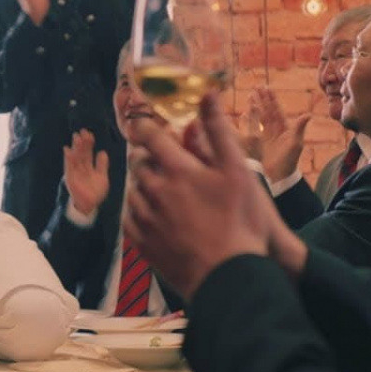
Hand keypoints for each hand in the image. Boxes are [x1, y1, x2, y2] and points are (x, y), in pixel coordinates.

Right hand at [63, 130, 109, 216]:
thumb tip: (103, 152)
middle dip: (82, 142)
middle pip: (81, 152)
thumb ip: (102, 165)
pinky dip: (68, 158)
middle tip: (82, 131)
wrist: (89, 206)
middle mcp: (81, 167)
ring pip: (75, 157)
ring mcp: (75, 172)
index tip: (90, 134)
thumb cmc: (95, 193)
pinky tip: (67, 150)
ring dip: (75, 147)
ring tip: (76, 137)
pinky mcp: (70, 177)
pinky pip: (69, 166)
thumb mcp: (102, 177)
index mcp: (89, 166)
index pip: (88, 152)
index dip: (89, 143)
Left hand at [122, 93, 271, 298]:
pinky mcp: (142, 243)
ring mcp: (145, 218)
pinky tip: (153, 213)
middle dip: (146, 155)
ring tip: (161, 188)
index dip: (145, 127)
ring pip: (133, 189)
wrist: (230, 277)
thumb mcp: (237, 171)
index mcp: (176, 170)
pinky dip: (138, 210)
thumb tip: (207, 94)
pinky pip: (130, 218)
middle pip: (137, 162)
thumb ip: (218, 131)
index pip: (149, 136)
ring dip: (142, 183)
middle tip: (160, 159)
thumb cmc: (241, 222)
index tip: (145, 126)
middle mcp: (154, 190)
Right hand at [250, 88, 310, 181]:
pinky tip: (244, 113)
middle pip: (267, 110)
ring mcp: (266, 135)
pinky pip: (253, 127)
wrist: (279, 177)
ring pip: (259, 116)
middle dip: (262, 98)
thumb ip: (299, 128)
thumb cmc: (289, 161)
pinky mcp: (258, 142)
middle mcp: (275, 130)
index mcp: (284, 128)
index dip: (271, 99)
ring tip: (250, 95)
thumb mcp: (295, 144)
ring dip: (255, 106)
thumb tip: (308, 114)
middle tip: (256, 86)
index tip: (266, 88)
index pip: (276, 109)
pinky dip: (248, 119)